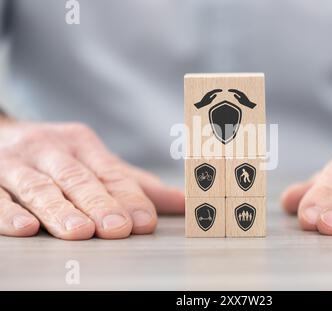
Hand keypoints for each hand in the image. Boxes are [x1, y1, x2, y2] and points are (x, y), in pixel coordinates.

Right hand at [0, 120, 183, 239]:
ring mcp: (18, 163)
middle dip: (99, 204)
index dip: (128, 198)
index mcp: (83, 145)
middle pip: (79, 180)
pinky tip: (25, 227)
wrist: (0, 135)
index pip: (111, 173)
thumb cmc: (59, 158)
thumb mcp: (98, 164)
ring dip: (60, 210)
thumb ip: (137, 185)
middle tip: (117, 228)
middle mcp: (52, 150)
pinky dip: (9, 212)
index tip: (144, 221)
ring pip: (40, 187)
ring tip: (80, 232)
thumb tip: (185, 203)